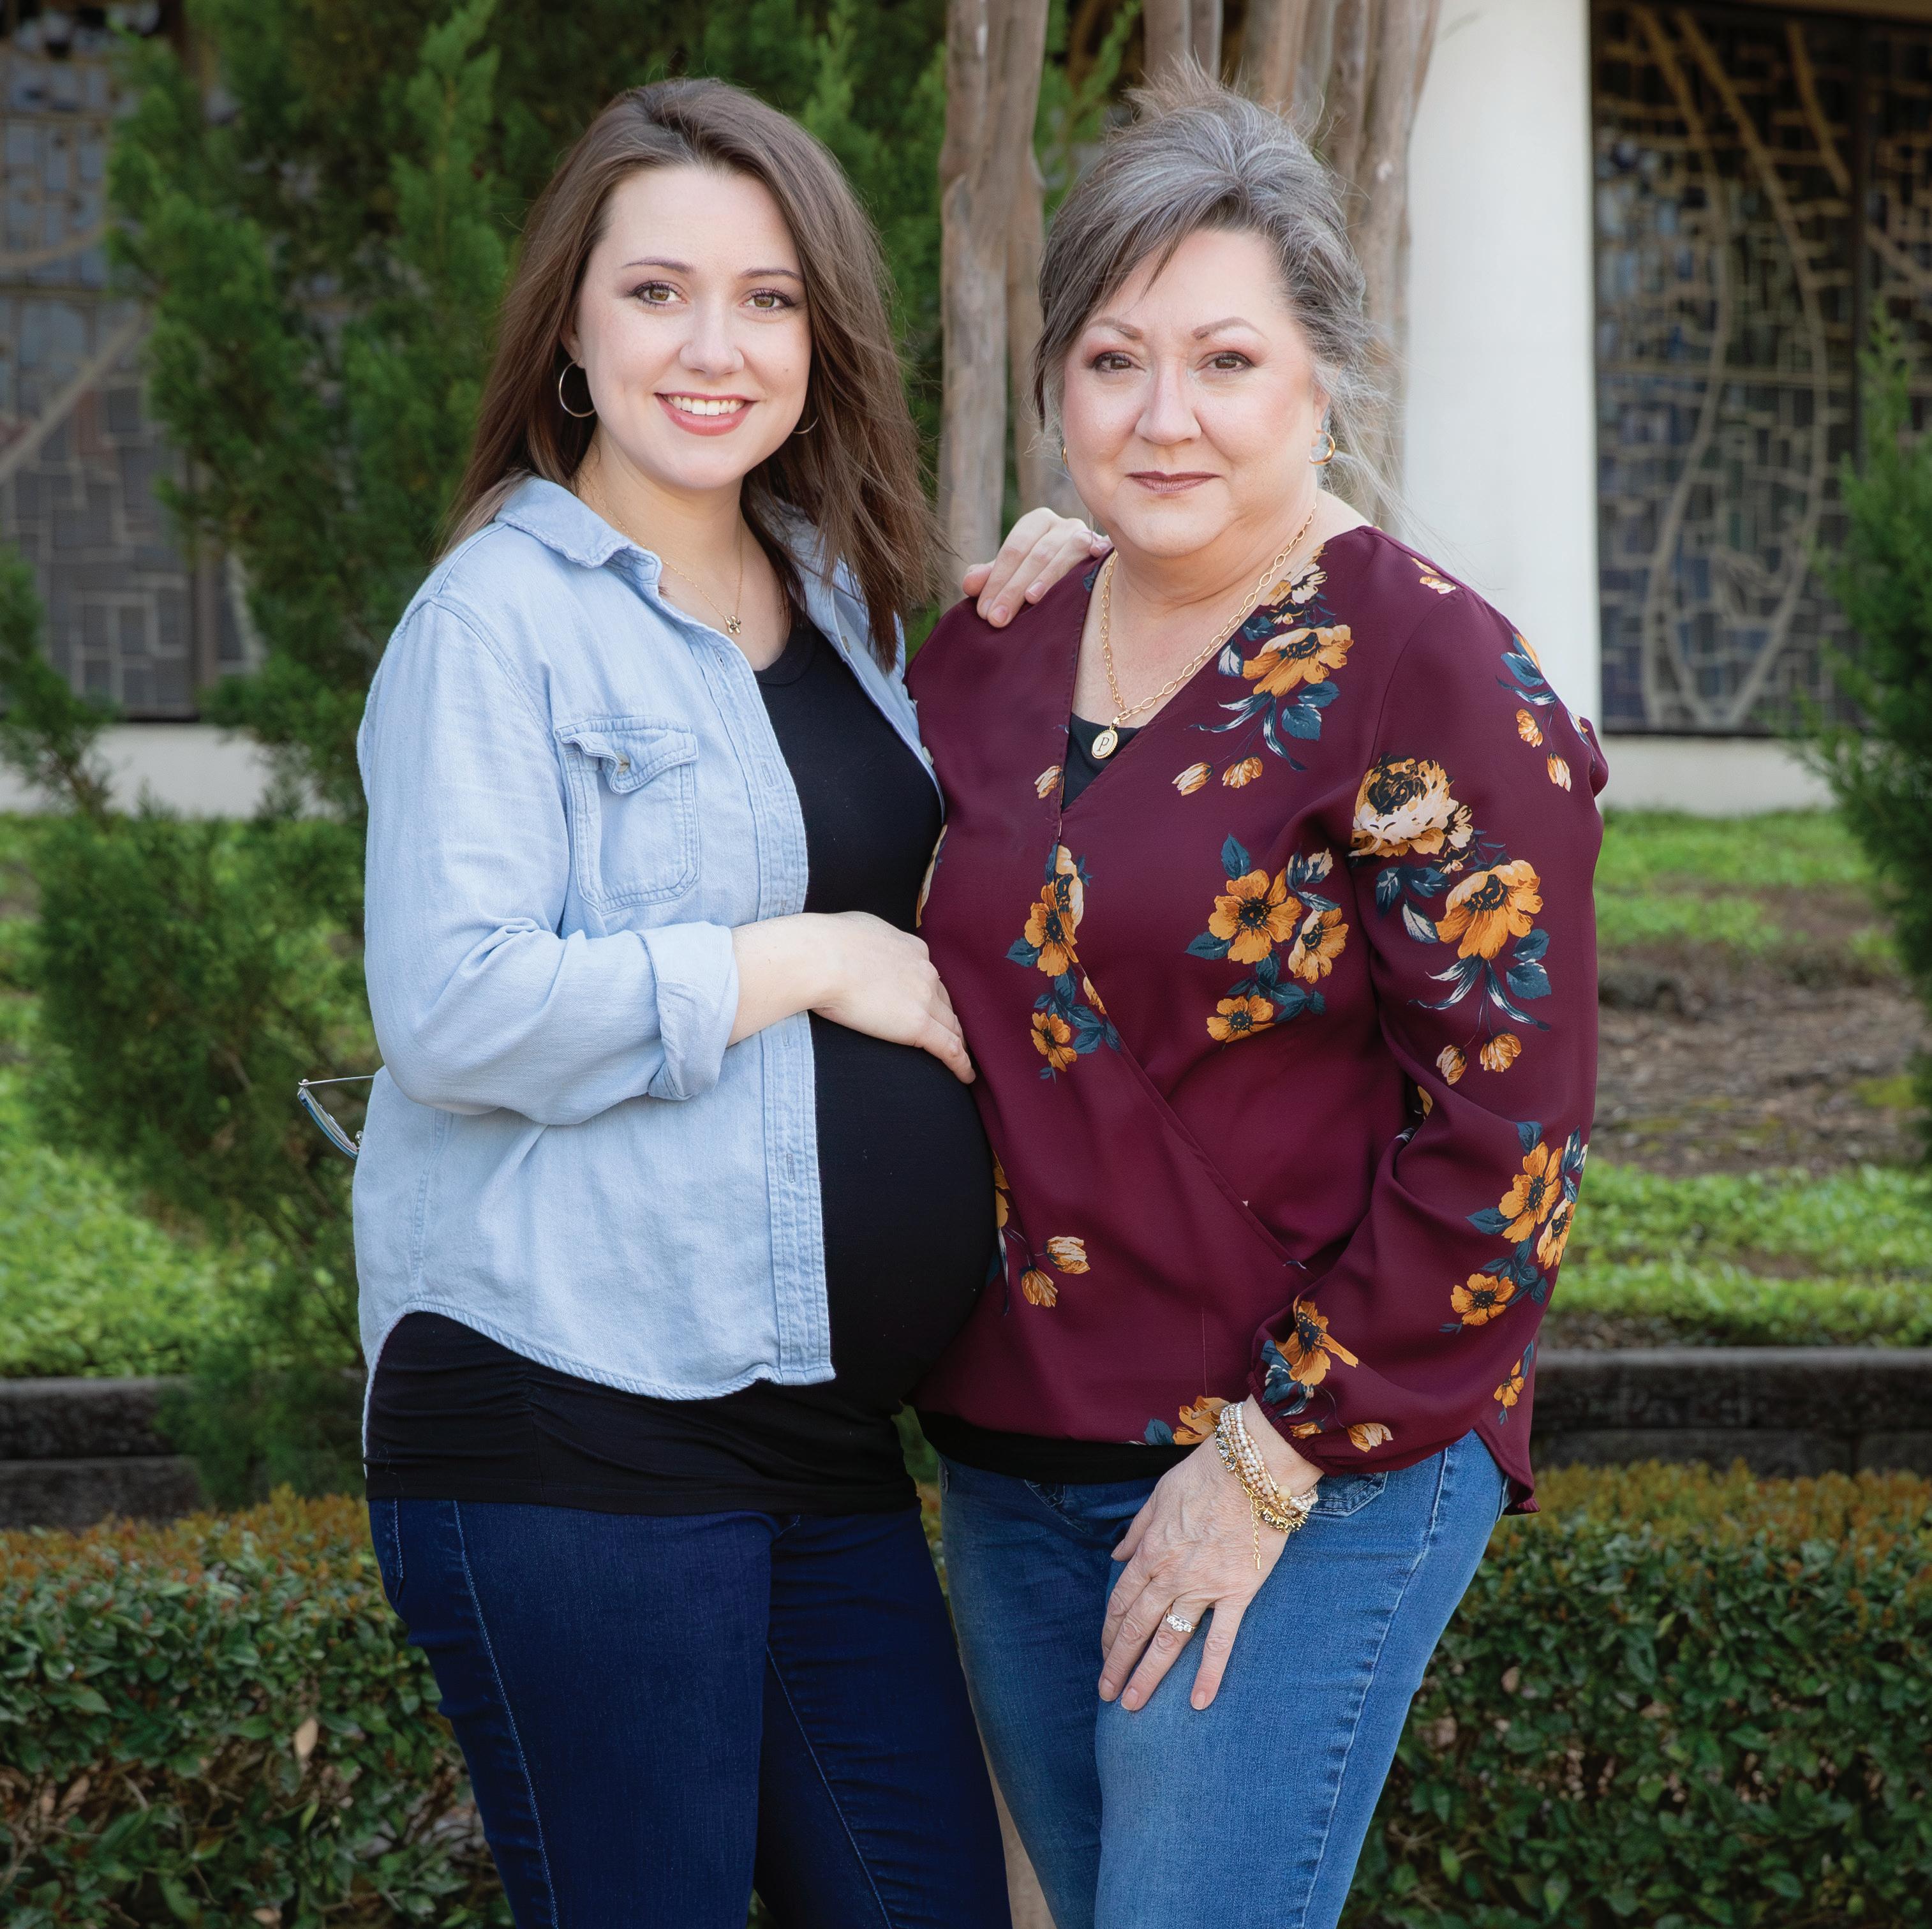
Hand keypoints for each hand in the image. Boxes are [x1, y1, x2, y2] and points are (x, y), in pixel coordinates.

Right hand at [809, 912, 974, 1083]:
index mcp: (910, 949)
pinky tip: (967, 1076)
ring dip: (959, 1041)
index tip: (928, 1004)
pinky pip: (950, 1049)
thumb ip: (868, 942)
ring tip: (962, 1058)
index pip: (928, 976)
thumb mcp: (856, 931)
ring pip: (952, 1025)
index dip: (932, 993)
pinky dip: (961, 1064)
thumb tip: (859, 947)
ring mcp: (924, 998)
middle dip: (949, 1018)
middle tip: (951, 1035)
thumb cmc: (825, 945)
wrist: (821, 958)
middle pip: (944, 1001)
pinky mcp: (918, 1025)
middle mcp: (924, 971)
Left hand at [960, 508, 1107, 626]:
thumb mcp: (1012, 575)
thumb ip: (991, 577)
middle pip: (1037, 554)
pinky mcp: (1108, 549)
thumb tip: (969, 584)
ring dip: (1049, 576)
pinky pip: (1102, 550)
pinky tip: (1094, 557)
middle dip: (1014, 588)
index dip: (997, 580)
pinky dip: (1097, 554)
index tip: (984, 612)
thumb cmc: (1039, 577)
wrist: (1083, 578)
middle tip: (998, 619)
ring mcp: (1088, 535)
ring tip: (1032, 600)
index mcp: (1037, 523)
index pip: (1013, 549)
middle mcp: (1064, 525)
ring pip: (1066, 552)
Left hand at [1098, 1400, 1319, 1712]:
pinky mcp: (1238, 1592)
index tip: (1103, 1655)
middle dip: (1118, 1663)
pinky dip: (1209, 1672)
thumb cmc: (1205, 1473)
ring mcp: (1204, 1586)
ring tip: (1132, 1705)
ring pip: (1169, 1639)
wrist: (1252, 1467)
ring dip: (1148, 1674)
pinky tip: (1197, 1701)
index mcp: (1150, 1550)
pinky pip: (1221, 1639)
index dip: (1109, 1632)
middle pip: (1137, 1627)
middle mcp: (1170, 1574)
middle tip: (1107, 1694)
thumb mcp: (1158, 1494)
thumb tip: (1116, 1555)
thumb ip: (1137, 1529)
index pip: (1122, 1602)